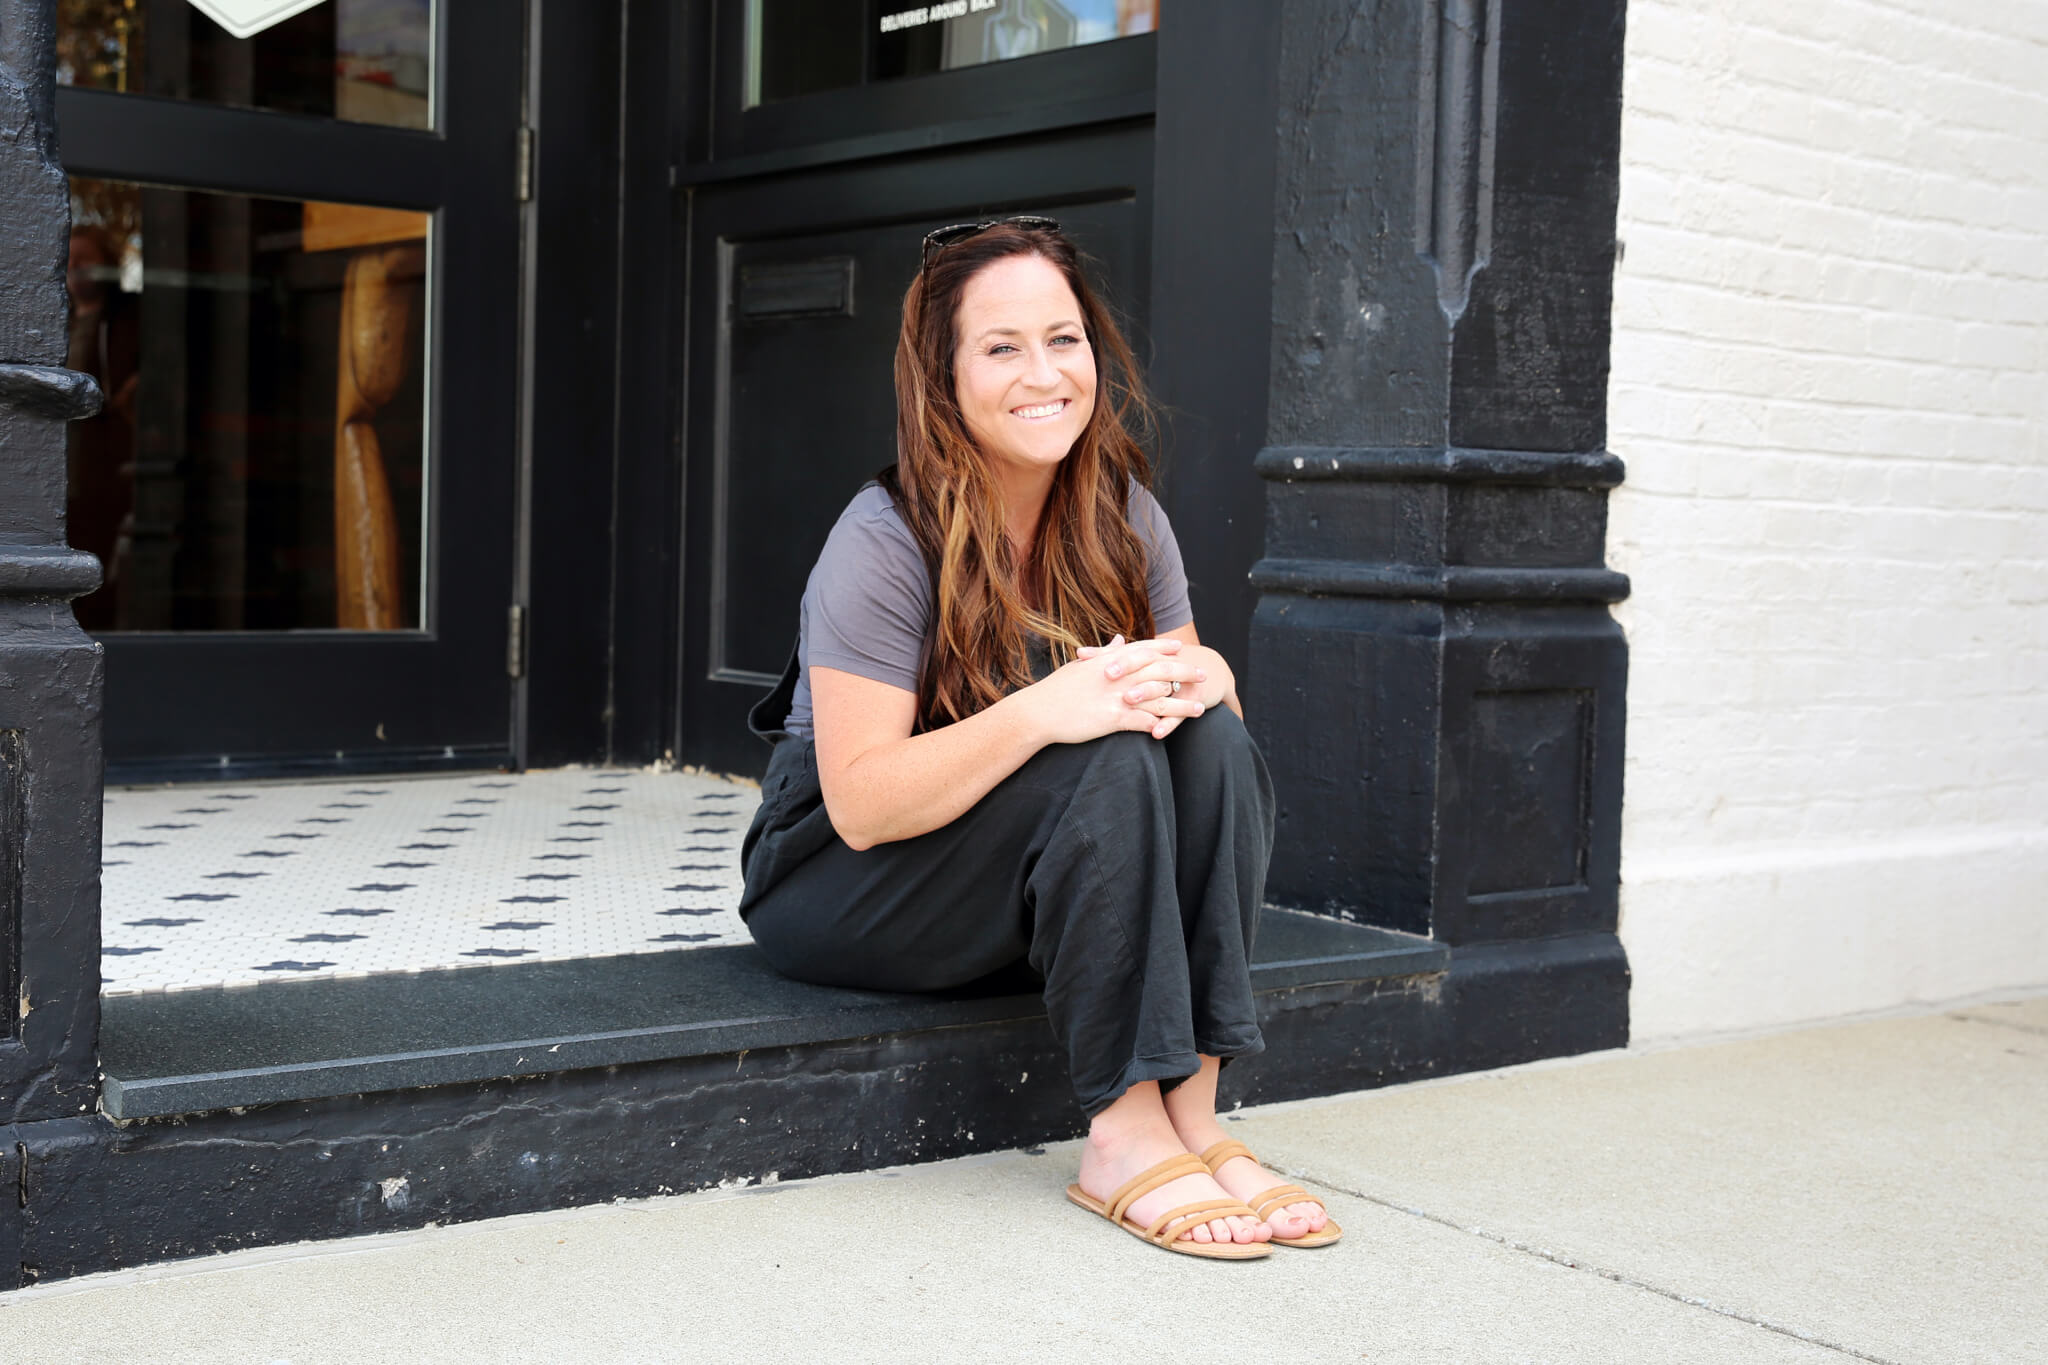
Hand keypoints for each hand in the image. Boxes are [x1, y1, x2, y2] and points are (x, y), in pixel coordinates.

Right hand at [1015, 635, 1203, 744]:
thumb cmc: (1056, 689)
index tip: (1180, 648)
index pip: (1143, 649)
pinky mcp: (1114, 719)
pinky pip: (1144, 722)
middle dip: (1184, 672)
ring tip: (1200, 709)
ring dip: (1182, 704)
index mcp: (1110, 661)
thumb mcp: (1081, 666)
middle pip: (1160, 670)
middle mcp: (1119, 676)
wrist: (1039, 711)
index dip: (1164, 648)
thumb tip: (1118, 639)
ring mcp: (1118, 697)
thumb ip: (1104, 653)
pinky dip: (1161, 727)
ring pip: (1160, 699)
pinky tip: (1175, 731)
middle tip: (1202, 675)